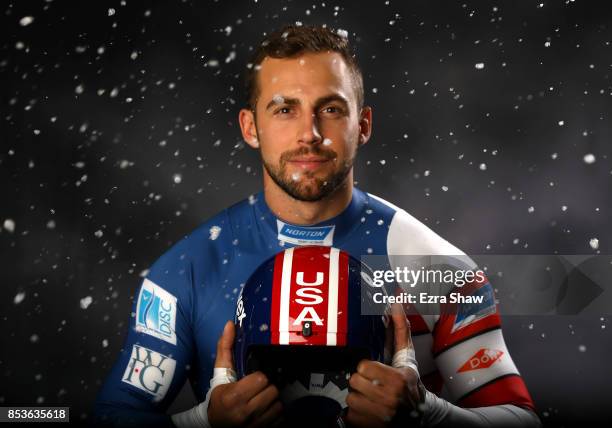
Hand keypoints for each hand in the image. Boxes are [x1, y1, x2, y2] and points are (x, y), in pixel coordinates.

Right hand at [208, 321, 282, 427]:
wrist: (213, 424)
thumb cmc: (218, 398)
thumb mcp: (220, 373)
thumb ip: (225, 348)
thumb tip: (230, 325)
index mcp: (234, 396)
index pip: (262, 379)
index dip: (258, 377)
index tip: (251, 379)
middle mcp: (245, 413)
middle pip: (272, 391)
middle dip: (266, 389)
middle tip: (256, 390)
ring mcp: (254, 425)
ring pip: (278, 405)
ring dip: (271, 402)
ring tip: (259, 400)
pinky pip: (280, 419)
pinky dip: (274, 414)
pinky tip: (263, 411)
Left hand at [345, 306, 425, 427]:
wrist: (420, 416)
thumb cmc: (410, 384)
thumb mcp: (407, 358)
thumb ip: (400, 330)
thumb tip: (397, 304)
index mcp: (398, 380)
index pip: (363, 367)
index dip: (367, 368)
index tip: (375, 372)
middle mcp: (390, 400)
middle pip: (354, 382)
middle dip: (362, 383)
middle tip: (373, 385)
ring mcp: (381, 416)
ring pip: (350, 399)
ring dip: (359, 398)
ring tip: (372, 397)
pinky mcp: (371, 427)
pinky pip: (350, 415)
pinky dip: (357, 413)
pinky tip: (369, 409)